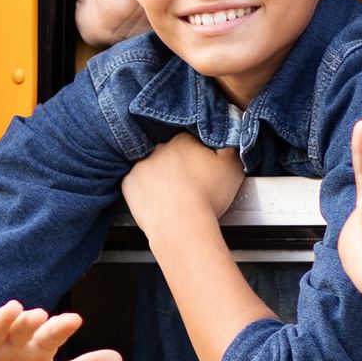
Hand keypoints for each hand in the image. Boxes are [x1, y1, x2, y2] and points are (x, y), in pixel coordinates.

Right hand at [0, 300, 121, 360]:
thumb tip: (119, 359)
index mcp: (36, 349)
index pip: (50, 337)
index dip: (60, 329)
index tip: (74, 320)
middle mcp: (13, 343)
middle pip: (22, 330)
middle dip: (31, 322)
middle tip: (42, 315)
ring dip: (3, 318)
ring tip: (14, 308)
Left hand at [121, 132, 243, 231]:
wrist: (182, 225)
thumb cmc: (207, 197)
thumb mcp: (232, 166)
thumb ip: (231, 145)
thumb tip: (227, 135)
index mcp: (183, 139)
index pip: (192, 140)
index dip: (200, 155)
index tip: (204, 170)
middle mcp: (159, 148)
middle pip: (171, 153)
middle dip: (179, 164)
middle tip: (191, 184)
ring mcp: (141, 165)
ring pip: (153, 167)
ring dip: (161, 176)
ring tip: (175, 195)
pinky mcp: (129, 183)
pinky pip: (138, 183)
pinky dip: (146, 190)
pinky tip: (160, 200)